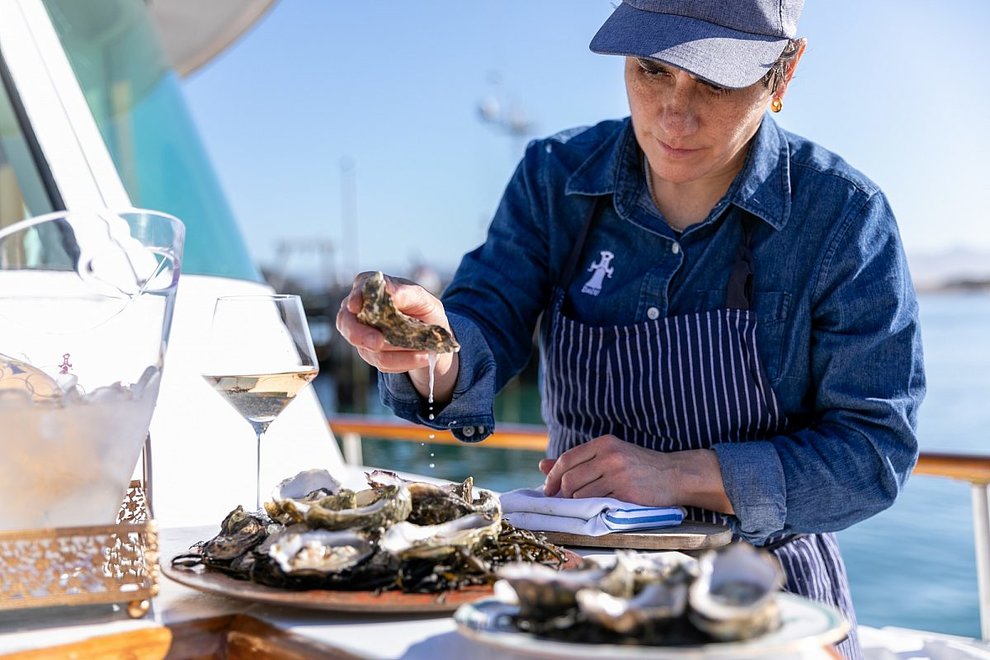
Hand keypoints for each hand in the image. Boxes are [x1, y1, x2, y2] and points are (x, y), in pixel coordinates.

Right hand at [335, 271, 457, 401]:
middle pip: (347, 322)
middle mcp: (360, 310)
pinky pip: (381, 362)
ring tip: (424, 352)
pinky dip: (403, 361)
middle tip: (378, 342)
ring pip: (366, 348)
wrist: (432, 338)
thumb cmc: (424, 311)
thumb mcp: (422, 299)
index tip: (356, 306)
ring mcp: (361, 333)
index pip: (359, 289)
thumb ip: (406, 293)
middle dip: (361, 335)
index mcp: (371, 288)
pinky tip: (420, 357)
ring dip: (397, 353)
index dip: (355, 297)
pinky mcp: (369, 353)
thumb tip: (391, 293)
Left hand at [539, 435, 732, 512]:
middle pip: (569, 479)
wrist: (675, 474)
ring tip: (578, 508)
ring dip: (575, 505)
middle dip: (561, 494)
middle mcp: (609, 456)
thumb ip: (578, 460)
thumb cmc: (640, 466)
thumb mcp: (610, 455)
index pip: (566, 459)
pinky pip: (596, 504)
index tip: (547, 489)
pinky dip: (590, 510)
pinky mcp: (626, 493)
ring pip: (580, 494)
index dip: (552, 476)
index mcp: (603, 444)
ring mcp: (618, 474)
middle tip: (561, 503)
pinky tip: (594, 510)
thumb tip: (543, 465)